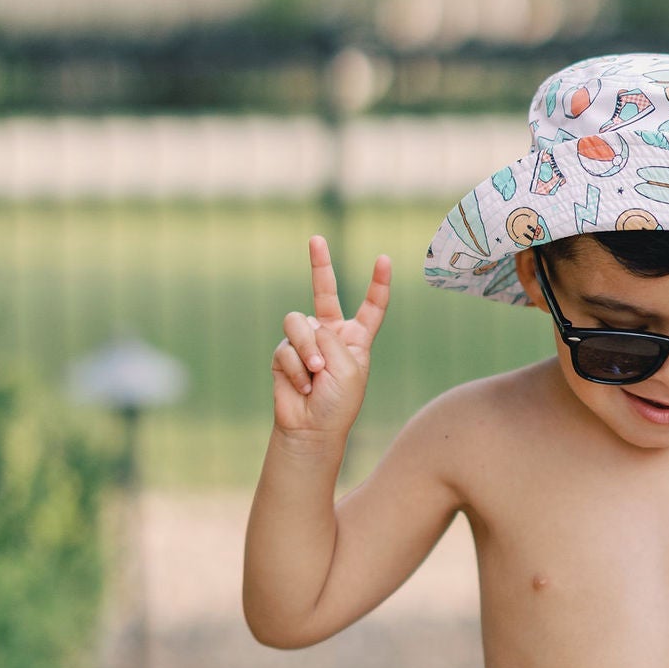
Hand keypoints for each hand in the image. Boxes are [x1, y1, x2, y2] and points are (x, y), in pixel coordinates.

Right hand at [271, 235, 391, 448]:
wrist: (311, 428)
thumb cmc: (339, 403)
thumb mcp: (349, 368)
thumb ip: (330, 339)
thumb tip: (303, 327)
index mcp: (357, 338)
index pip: (371, 306)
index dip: (378, 284)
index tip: (384, 259)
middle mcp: (331, 334)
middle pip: (325, 291)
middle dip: (320, 264)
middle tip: (316, 238)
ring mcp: (306, 341)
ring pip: (298, 322)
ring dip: (306, 349)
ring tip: (315, 372)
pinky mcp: (284, 352)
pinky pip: (286, 347)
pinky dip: (295, 368)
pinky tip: (302, 386)